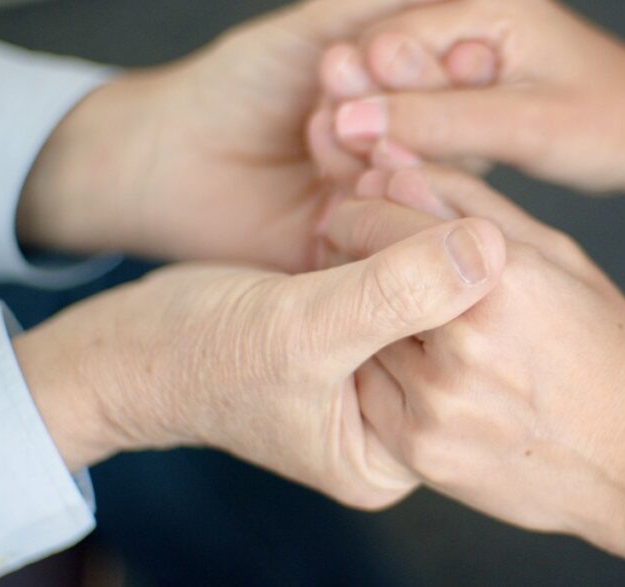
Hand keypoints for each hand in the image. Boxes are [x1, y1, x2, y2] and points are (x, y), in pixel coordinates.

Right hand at [12, 214, 504, 508]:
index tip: (444, 209)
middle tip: (400, 180)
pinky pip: (403, 260)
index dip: (470, 278)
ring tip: (377, 177)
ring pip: (435, 278)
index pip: (471, 361)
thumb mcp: (301, 329)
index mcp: (398, 448)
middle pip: (460, 316)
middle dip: (438, 238)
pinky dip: (391, 213)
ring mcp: (384, 360)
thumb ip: (394, 294)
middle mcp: (403, 407)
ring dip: (413, 215)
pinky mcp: (365, 317)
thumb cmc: (201, 356)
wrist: (134, 341)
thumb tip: (491, 251)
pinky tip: (371, 178)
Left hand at [15, 0, 506, 271]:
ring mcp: (387, 206)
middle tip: (358, 85)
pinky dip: (369, 209)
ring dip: (385, 154)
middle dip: (417, 108)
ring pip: (423, 187)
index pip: (468, 84)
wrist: (164, 157)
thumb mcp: (320, 29)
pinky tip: (338, 189)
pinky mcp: (359, 257)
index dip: (464, 69)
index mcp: (412, 97)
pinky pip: (389, 240)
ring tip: (328, 127)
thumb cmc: (238, 82)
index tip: (465, 53)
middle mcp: (409, 153)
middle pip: (455, 139)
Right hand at [321, 0, 624, 192]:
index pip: (391, 42)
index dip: (363, 95)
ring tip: (372, 176)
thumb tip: (355, 120)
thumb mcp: (528, 127)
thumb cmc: (616, 123)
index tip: (347, 145)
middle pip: (386, 63)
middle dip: (369, 115)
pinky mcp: (471, 80)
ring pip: (398, 89)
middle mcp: (471, 13)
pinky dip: (412, 139)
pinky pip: (423, 108)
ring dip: (386, 133)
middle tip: (354, 166)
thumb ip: (439, 121)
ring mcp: (469, 45)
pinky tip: (401, 171)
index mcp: (487, 2)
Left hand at [324, 166, 624, 554]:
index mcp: (501, 279)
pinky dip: (381, 375)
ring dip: (370, 321)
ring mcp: (438, 404)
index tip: (357, 213)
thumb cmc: (604, 348)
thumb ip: (470, 204)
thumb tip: (392, 166)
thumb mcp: (556, 256)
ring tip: (412, 323)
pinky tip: (423, 372)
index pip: (383, 223)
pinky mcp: (422, 451)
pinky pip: (368, 394)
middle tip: (380, 266)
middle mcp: (464, 342)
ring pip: (362, 337)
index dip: (360, 211)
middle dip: (359, 262)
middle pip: (361, 279)